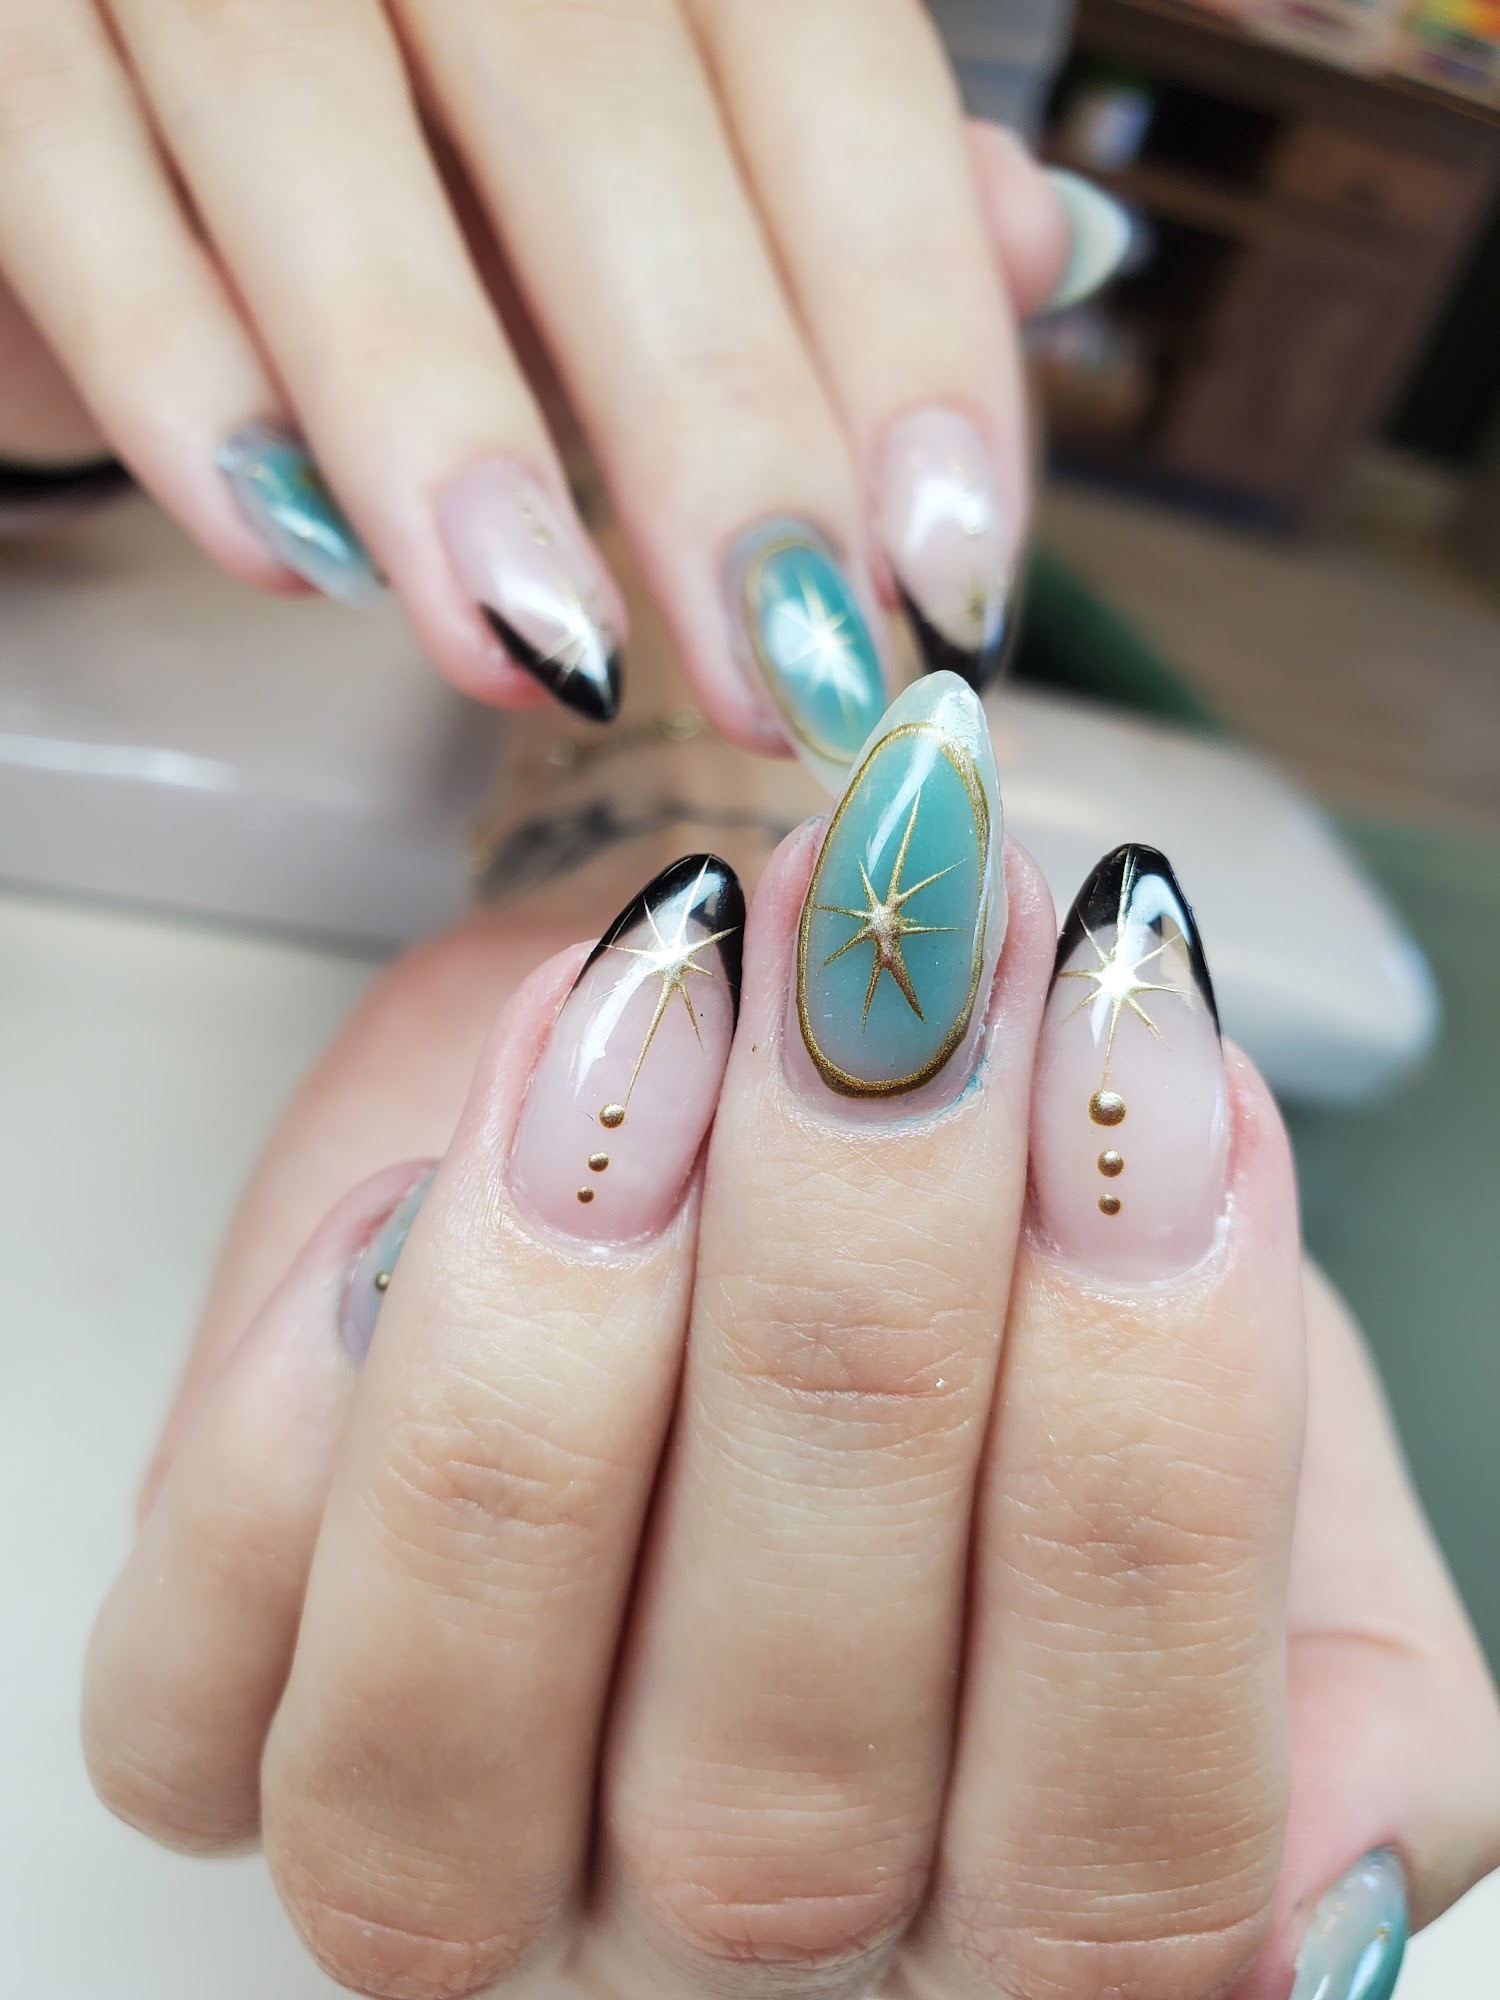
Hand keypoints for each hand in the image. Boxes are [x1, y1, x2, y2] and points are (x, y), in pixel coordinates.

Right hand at [0, 3, 1114, 754]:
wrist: (109, 28)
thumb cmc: (426, 105)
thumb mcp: (649, 121)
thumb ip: (829, 167)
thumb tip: (1047, 242)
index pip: (819, 63)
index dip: (901, 323)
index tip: (948, 574)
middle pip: (596, 105)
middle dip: (710, 415)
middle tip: (785, 669)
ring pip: (307, 129)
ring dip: (438, 418)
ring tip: (544, 653)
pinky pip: (64, 174)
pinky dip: (174, 371)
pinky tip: (287, 554)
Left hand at [85, 677, 1497, 1999]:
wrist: (785, 1125)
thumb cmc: (1028, 1302)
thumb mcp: (1276, 1470)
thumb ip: (1347, 1685)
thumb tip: (1343, 1858)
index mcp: (1027, 1913)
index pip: (1124, 1831)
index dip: (1147, 1436)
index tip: (1143, 1056)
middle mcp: (734, 1940)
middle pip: (774, 1791)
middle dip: (851, 1319)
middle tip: (898, 979)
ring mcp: (455, 1858)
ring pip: (433, 1759)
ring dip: (552, 1356)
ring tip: (662, 1011)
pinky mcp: (216, 1734)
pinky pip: (186, 1695)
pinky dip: (280, 1441)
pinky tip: (414, 1197)